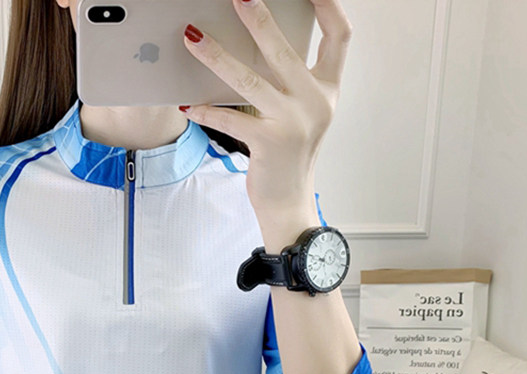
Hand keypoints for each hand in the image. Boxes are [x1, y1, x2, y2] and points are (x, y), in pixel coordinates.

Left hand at [181, 0, 351, 214]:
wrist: (289, 202)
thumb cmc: (291, 155)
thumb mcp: (302, 114)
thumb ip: (292, 82)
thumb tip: (257, 42)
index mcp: (328, 90)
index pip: (340, 36)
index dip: (329, 5)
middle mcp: (315, 103)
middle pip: (285, 50)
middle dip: (259, 19)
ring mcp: (293, 123)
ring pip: (249, 80)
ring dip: (216, 56)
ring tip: (192, 37)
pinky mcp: (268, 143)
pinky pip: (230, 119)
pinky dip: (206, 111)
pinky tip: (186, 105)